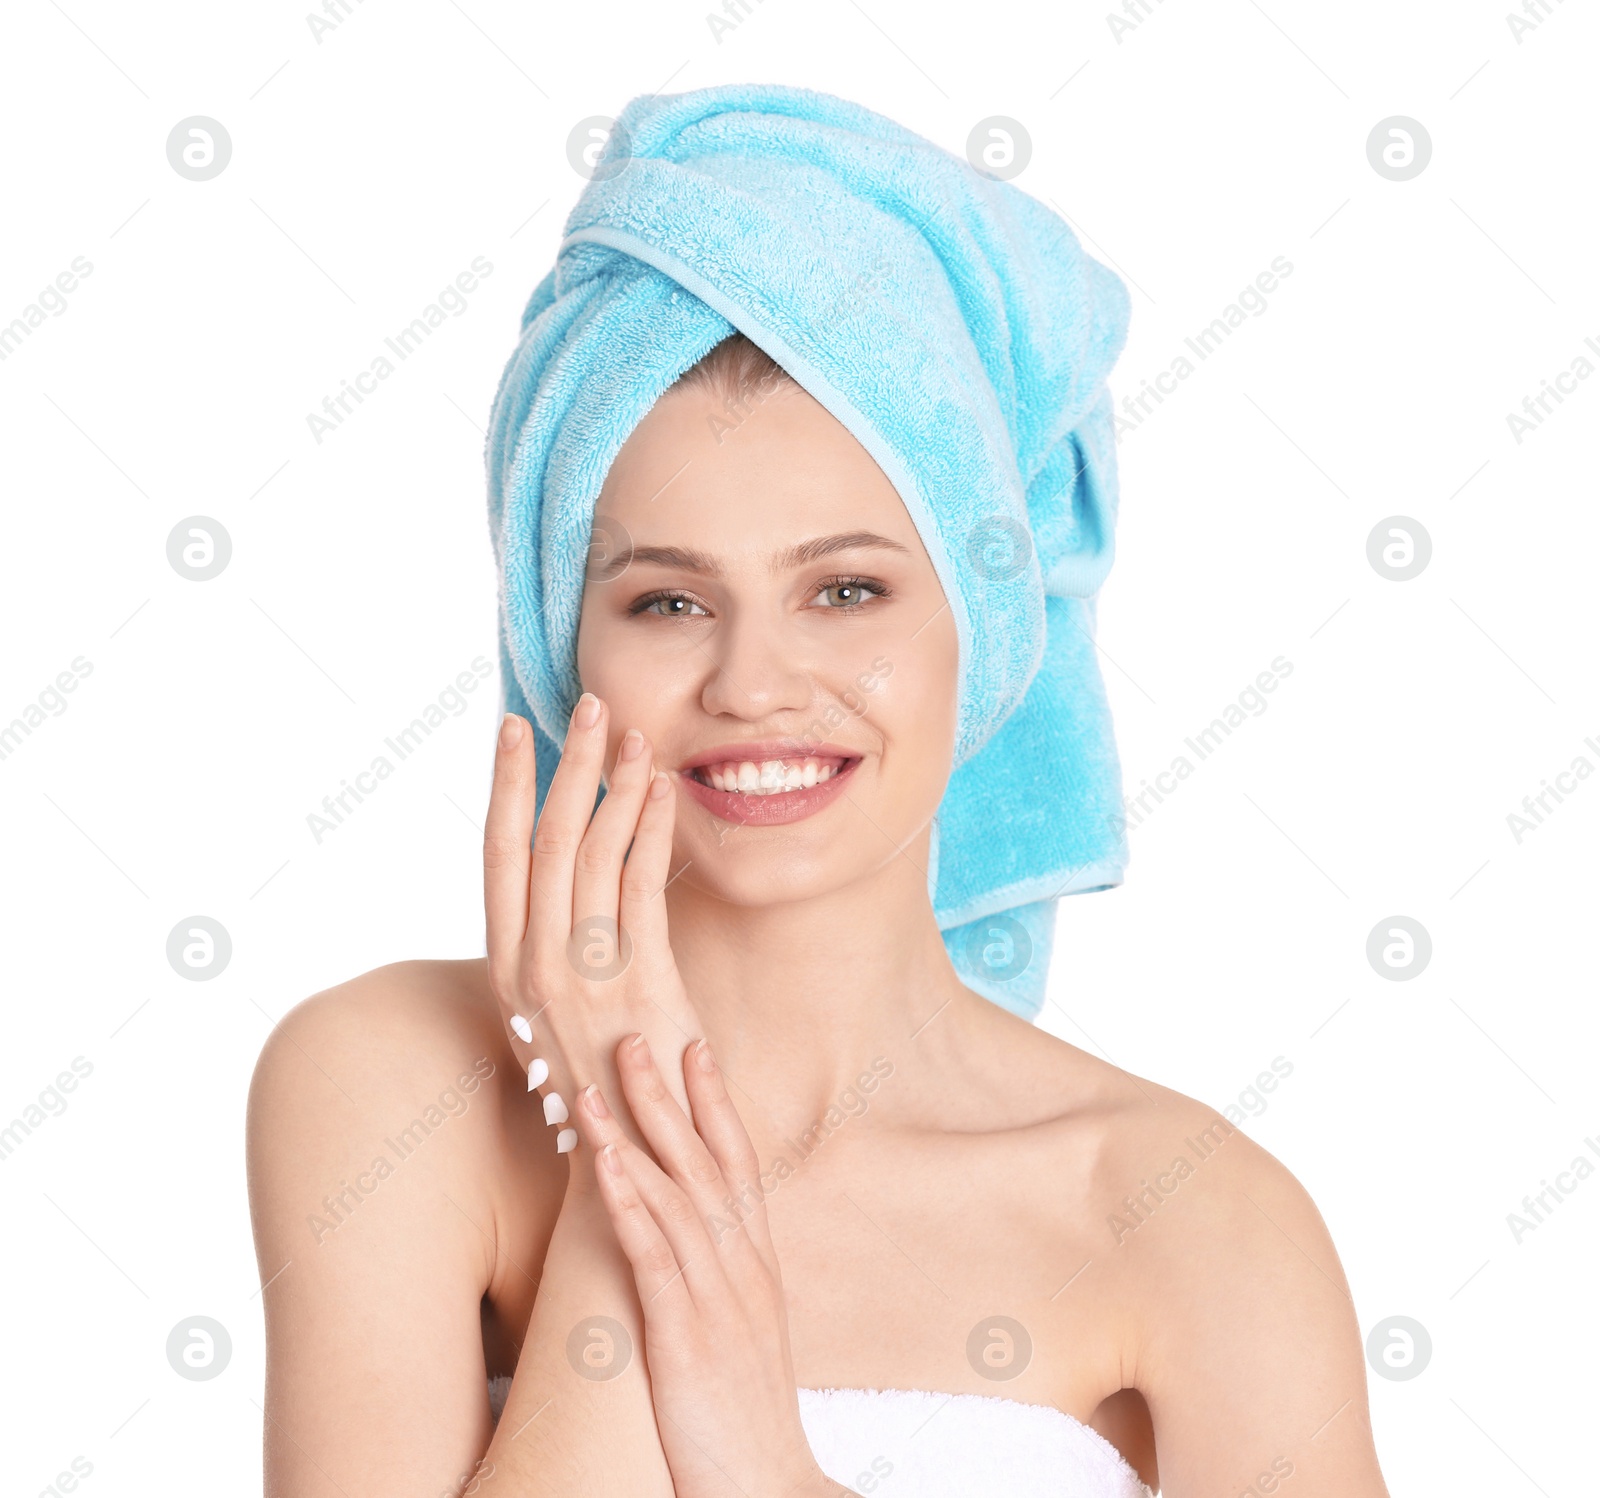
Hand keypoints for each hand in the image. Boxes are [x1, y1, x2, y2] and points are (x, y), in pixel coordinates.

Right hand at [483, 697, 700, 1173]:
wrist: (629, 1167)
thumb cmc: (598, 1079)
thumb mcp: (555, 1010)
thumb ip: (555, 945)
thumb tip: (565, 875)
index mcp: (508, 968)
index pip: (498, 854)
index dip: (505, 786)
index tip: (513, 727)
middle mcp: (536, 967)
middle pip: (548, 840)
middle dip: (568, 764)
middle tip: (587, 704)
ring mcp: (587, 976)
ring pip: (596, 853)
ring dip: (617, 785)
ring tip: (632, 733)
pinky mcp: (643, 985)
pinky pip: (646, 887)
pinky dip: (654, 831)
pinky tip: (664, 790)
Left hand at [573, 1033, 852, 1497]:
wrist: (766, 1488)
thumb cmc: (745, 1414)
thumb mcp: (742, 1330)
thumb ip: (722, 1276)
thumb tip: (695, 1238)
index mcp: (757, 1262)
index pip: (737, 1161)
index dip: (714, 1101)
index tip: (693, 1046)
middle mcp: (744, 1267)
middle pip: (706, 1159)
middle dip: (668, 1094)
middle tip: (636, 1035)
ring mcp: (719, 1298)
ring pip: (677, 1194)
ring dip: (635, 1133)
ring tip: (595, 1082)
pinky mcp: (688, 1335)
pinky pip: (655, 1253)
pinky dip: (630, 1200)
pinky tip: (605, 1162)